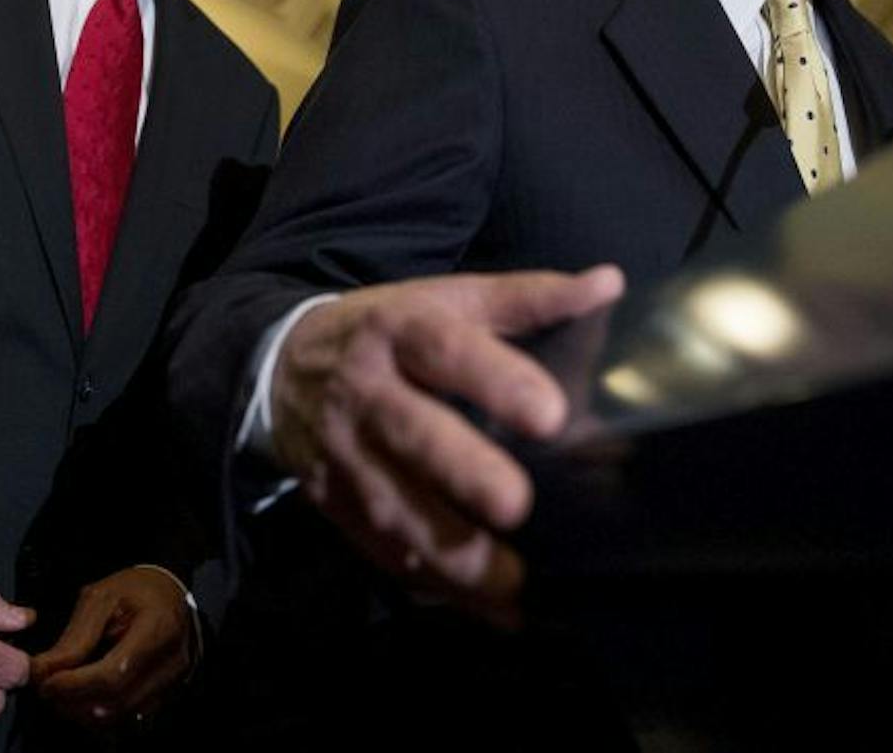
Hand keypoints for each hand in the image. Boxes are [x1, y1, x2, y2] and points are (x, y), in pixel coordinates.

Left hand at [29, 565, 194, 733]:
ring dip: (83, 713)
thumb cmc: (136, 590)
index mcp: (158, 628)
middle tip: (47, 689)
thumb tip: (41, 671)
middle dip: (74, 702)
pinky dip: (100, 715)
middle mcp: (172, 662)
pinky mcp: (166, 696)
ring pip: (121, 717)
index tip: (46, 682)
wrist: (168, 593)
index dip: (75, 685)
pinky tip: (83, 698)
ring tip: (62, 693)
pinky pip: (129, 719)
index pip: (114, 674)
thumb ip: (74, 638)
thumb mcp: (101, 598)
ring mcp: (172, 683)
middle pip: (117, 702)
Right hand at [272, 264, 623, 623]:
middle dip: (462, 472)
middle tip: (516, 505)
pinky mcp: (335, 503)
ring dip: (451, 552)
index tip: (550, 414)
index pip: (445, 349)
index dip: (495, 379)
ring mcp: (347, 453)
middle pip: (413, 433)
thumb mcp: (446, 299)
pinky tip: (489, 609)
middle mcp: (369, 392)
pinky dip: (435, 584)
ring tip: (512, 582)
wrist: (283, 367)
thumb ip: (526, 298)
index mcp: (401, 331)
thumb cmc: (389, 332)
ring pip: (393, 507)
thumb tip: (609, 283)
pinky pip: (382, 550)